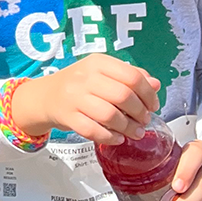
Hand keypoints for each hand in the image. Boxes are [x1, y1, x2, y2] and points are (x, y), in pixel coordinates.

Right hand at [10, 55, 159, 144]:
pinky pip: (94, 131)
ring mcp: (74, 98)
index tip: (153, 105)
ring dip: (128, 128)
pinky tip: (117, 138)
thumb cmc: (80, 84)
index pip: (132, 76)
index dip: (148, 94)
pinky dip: (110, 137)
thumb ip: (130, 76)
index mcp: (97, 63)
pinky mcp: (68, 117)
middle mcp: (85, 78)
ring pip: (110, 115)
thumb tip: (155, 84)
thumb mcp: (103, 72)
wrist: (46, 95)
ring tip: (134, 132)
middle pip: (123, 96)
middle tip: (144, 120)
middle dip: (140, 113)